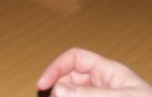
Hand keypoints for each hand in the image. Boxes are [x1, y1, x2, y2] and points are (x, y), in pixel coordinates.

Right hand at [37, 47, 151, 96]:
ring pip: (75, 93)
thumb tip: (59, 89)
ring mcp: (103, 96)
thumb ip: (90, 94)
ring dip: (66, 96)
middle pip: (70, 78)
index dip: (56, 67)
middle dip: (59, 88)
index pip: (75, 58)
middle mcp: (104, 83)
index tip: (42, 85)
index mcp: (109, 71)